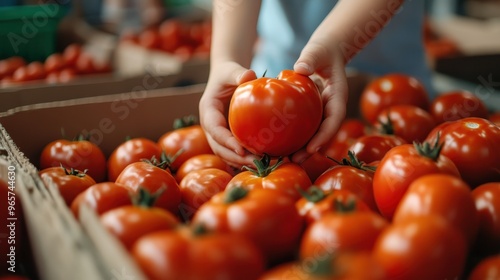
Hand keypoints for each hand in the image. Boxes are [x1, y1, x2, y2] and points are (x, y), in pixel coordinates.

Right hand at [199, 61, 258, 167]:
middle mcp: (210, 126)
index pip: (215, 130)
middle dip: (236, 157)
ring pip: (225, 154)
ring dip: (241, 162)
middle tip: (257, 162)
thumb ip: (238, 73)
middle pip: (219, 147)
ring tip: (262, 165)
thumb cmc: (228, 74)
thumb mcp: (231, 71)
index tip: (241, 150)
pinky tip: (262, 163)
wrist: (225, 79)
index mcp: (208, 111)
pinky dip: (245, 159)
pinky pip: (233, 152)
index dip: (226, 141)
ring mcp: (217, 134)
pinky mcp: (227, 138)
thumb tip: (250, 75)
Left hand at [291, 41, 348, 163]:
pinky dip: (297, 137)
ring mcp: (323, 111)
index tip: (312, 148)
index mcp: (337, 96)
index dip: (325, 136)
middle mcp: (332, 108)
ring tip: (286, 160)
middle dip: (312, 149)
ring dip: (303, 148)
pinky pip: (306, 127)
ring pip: (316, 133)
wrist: (327, 52)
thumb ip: (311, 58)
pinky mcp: (315, 112)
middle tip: (295, 160)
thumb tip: (300, 68)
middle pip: (325, 133)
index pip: (334, 120)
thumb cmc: (322, 50)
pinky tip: (281, 146)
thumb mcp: (317, 50)